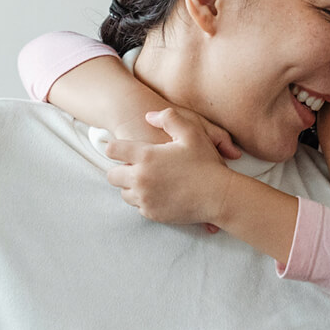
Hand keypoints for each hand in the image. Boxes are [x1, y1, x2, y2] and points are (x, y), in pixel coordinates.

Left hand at [105, 108, 233, 224]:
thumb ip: (169, 118)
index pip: (112, 150)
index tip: (122, 149)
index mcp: (146, 157)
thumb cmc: (206, 163)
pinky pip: (139, 207)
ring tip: (149, 181)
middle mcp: (141, 179)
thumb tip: (149, 116)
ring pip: (124, 193)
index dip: (115, 148)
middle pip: (112, 176)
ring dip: (132, 187)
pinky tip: (159, 193)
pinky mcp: (152, 214)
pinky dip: (145, 201)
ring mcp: (145, 198)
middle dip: (120, 171)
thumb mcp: (192, 132)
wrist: (218, 197)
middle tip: (135, 168)